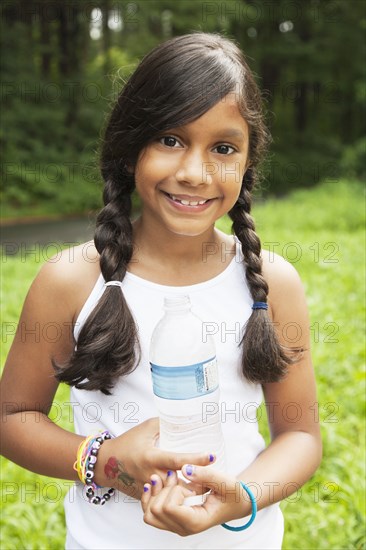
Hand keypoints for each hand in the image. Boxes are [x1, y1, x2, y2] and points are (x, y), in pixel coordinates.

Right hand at [94, 418, 212, 499]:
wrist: (105, 463)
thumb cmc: (127, 442)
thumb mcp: (146, 428)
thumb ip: (164, 424)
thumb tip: (184, 419)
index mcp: (151, 457)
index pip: (178, 460)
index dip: (195, 459)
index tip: (212, 456)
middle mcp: (150, 474)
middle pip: (179, 483)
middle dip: (197, 483)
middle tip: (216, 477)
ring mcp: (148, 488)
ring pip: (172, 495)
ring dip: (188, 492)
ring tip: (206, 487)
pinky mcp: (145, 497)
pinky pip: (163, 499)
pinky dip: (175, 497)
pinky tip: (188, 495)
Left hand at [141, 464, 251, 535]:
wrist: (236, 502)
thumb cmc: (233, 493)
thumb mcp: (224, 481)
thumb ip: (205, 474)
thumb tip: (184, 469)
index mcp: (197, 522)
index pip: (169, 508)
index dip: (175, 491)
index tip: (188, 483)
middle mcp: (184, 528)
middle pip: (156, 510)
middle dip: (164, 489)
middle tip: (177, 476)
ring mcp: (176, 526)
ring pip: (149, 514)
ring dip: (155, 493)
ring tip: (168, 479)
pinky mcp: (172, 520)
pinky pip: (150, 513)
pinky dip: (151, 498)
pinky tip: (158, 484)